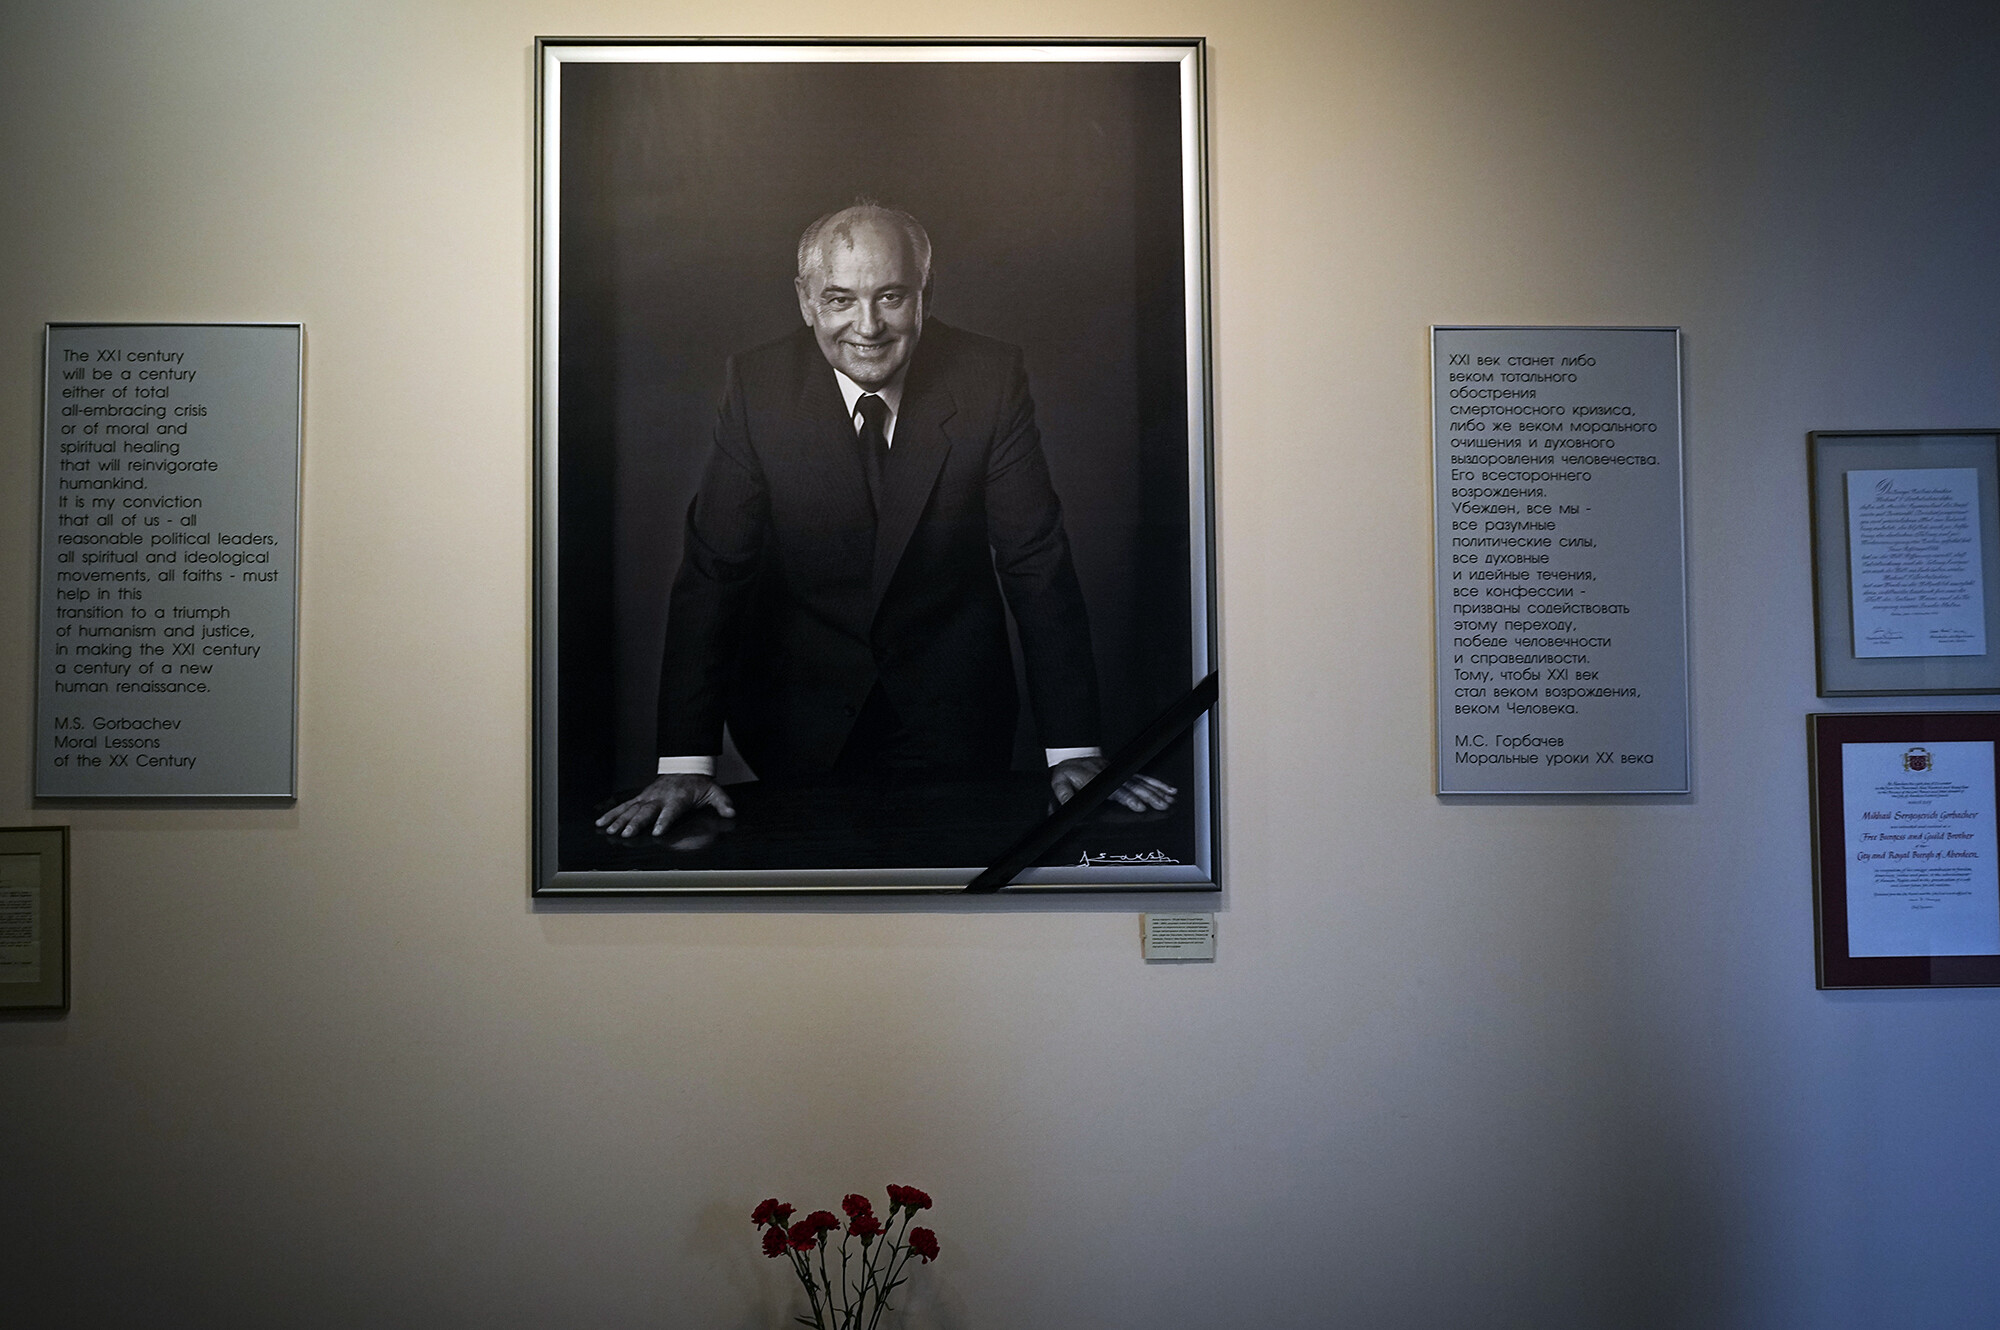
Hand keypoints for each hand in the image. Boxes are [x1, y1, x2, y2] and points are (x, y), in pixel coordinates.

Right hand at [594, 773, 736, 836]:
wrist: (685, 767)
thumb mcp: (714, 791)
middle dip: (635, 823)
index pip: (670, 811)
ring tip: (608, 831)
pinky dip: (612, 814)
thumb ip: (722, 803)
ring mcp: (648, 797)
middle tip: (625, 834)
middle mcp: (660, 798)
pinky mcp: (641, 797)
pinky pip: (624, 806)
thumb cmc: (699, 783)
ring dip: (619, 820)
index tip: (657, 832)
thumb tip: (731, 812)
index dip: (664, 821)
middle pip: (646, 812)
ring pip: (631, 809)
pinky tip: (601, 823)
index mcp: (678, 798)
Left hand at [1048, 756, 1176, 812]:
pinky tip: (1167, 789)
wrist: (1072, 756)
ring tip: (1169, 799)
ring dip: (1156, 790)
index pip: (1114, 790)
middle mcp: (1110, 776)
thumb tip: (1069, 803)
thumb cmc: (1067, 773)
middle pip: (1132, 786)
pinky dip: (1155, 783)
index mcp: (1095, 780)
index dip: (1127, 797)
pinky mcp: (1123, 773)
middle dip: (1148, 795)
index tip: (1139, 805)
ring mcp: (1118, 773)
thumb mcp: (1059, 783)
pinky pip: (1141, 777)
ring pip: (1139, 781)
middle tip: (1161, 804)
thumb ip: (1065, 794)